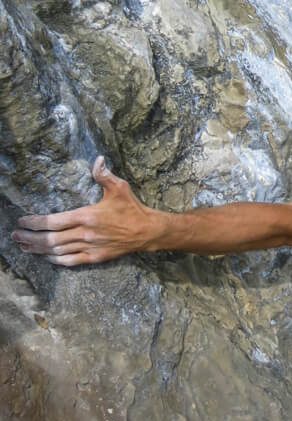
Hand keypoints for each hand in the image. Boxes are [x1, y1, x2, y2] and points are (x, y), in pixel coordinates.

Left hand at [12, 156, 161, 265]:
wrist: (147, 231)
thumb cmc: (132, 208)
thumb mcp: (120, 187)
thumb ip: (104, 175)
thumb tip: (97, 159)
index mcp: (88, 216)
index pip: (54, 221)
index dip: (35, 222)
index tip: (23, 221)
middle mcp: (86, 233)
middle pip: (51, 239)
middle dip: (30, 238)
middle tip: (16, 236)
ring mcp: (90, 247)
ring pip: (58, 251)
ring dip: (38, 249)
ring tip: (24, 246)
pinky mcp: (95, 257)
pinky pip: (70, 260)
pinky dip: (55, 259)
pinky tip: (46, 257)